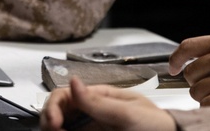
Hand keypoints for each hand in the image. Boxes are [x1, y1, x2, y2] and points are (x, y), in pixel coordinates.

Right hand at [41, 77, 175, 130]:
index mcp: (100, 97)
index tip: (54, 122)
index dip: (54, 106)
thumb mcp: (128, 114)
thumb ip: (97, 101)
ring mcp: (93, 129)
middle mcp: (92, 113)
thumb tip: (73, 82)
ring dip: (54, 129)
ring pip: (62, 127)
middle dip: (49, 119)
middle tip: (52, 130)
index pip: (65, 95)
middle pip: (58, 112)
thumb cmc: (160, 127)